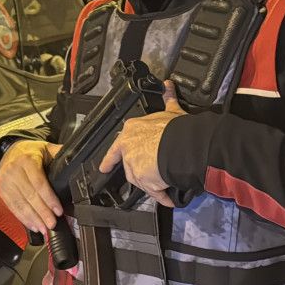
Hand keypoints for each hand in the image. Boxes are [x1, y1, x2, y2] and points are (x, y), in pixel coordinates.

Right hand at [0, 140, 63, 236]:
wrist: (9, 151)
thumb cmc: (30, 152)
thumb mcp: (45, 148)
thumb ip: (59, 153)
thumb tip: (75, 159)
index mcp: (27, 160)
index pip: (39, 183)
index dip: (49, 199)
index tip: (58, 211)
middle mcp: (14, 171)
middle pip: (30, 196)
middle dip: (42, 212)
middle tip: (52, 224)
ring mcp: (6, 181)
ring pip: (21, 204)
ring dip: (33, 219)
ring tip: (44, 228)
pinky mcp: (2, 190)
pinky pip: (13, 207)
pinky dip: (23, 218)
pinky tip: (32, 225)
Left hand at [98, 81, 186, 207]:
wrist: (180, 144)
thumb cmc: (175, 128)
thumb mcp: (170, 111)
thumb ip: (168, 99)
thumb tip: (169, 85)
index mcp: (131, 130)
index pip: (116, 147)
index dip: (111, 158)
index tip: (104, 167)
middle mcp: (127, 148)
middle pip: (129, 166)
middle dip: (140, 172)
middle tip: (150, 175)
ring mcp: (133, 165)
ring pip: (139, 180)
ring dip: (151, 184)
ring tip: (164, 185)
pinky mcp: (142, 179)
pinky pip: (153, 191)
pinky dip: (161, 195)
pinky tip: (168, 198)